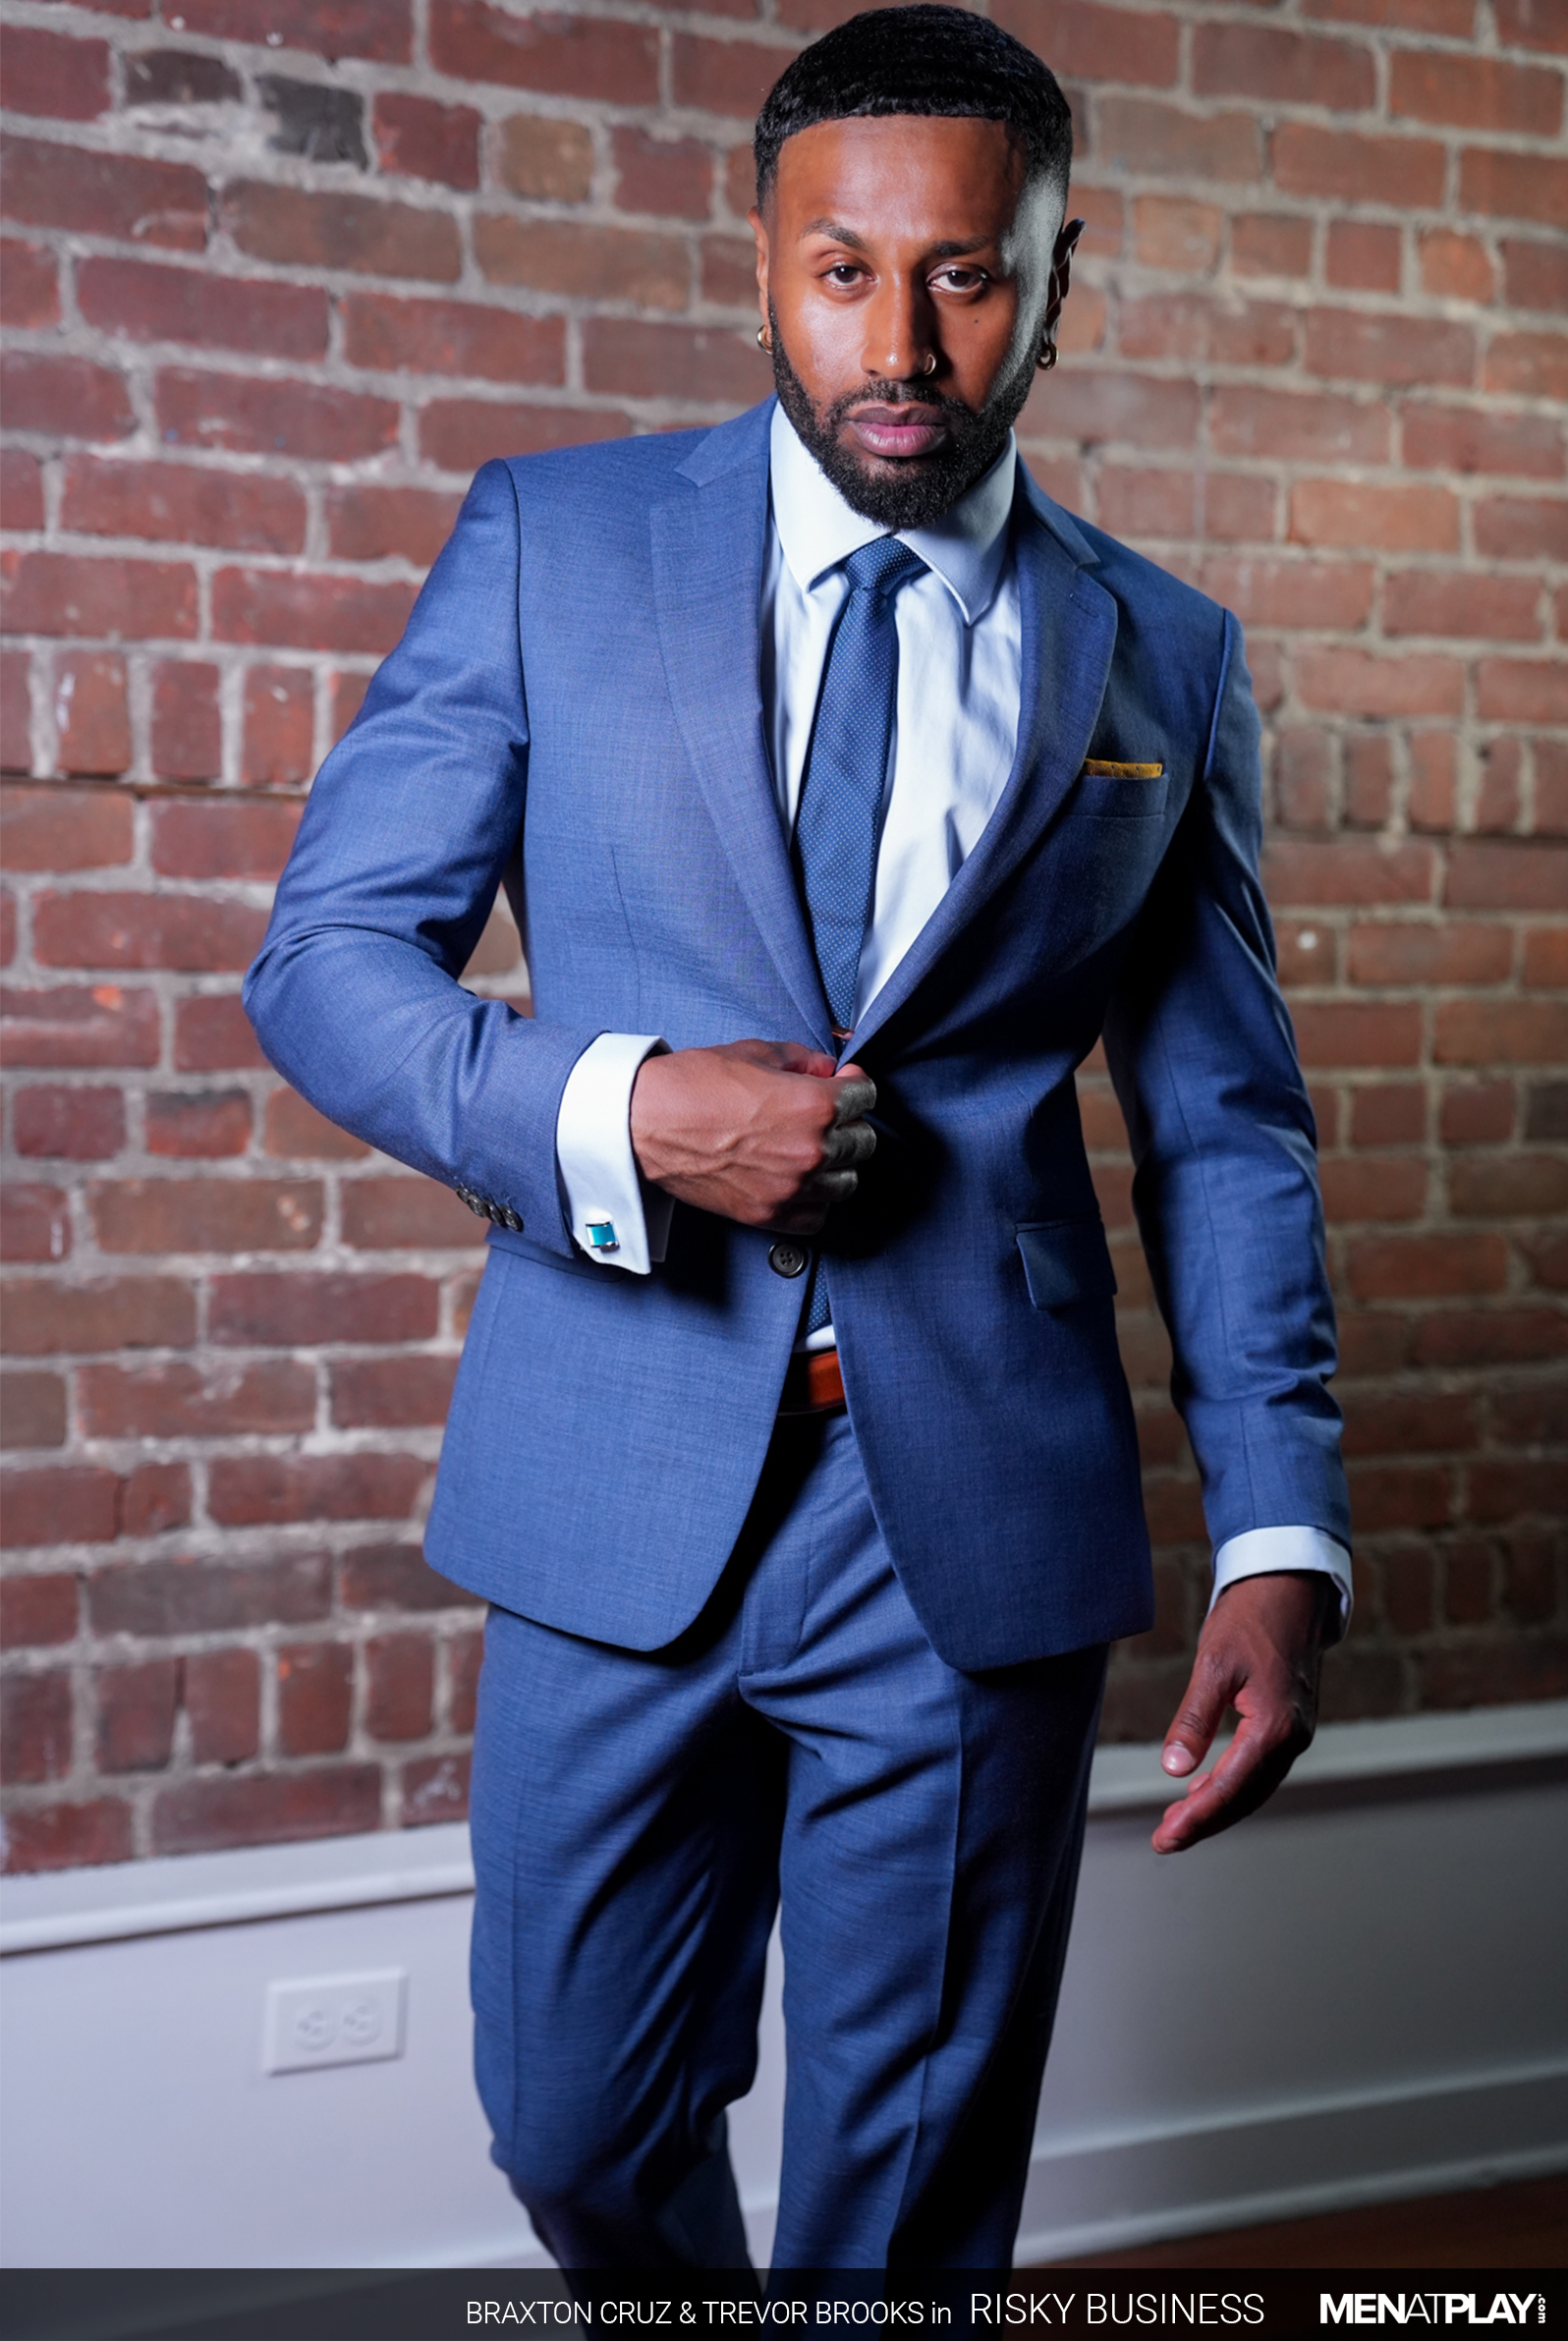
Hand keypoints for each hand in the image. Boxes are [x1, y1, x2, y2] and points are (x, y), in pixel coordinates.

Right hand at [629, 1039, 875, 1233]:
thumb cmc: (691, 1087)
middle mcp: (811, 1150)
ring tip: (814, 1149)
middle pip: (863, 1141)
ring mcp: (791, 1187)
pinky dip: (815, 1199)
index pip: (866, 1096)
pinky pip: (818, 1215)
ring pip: (848, 1181)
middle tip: (828, 1114)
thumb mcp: (754, 1053)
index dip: (855, 1084)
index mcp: (814, 1105)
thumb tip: (827, 1067)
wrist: (643, 1124)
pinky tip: (800, 1180)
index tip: (847, 1084)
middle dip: (848, 1122)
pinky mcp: (769, 1214)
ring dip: (837, 1164)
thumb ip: (802, 1060)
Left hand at [1150, 1570, 1335, 1854]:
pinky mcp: (1291, 1723)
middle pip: (1245, 1797)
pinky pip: (1261, 1768)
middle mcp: (1292, 1738)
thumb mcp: (1214, 1665)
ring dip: (1218, 1808)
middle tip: (1165, 1840)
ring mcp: (1296, 1732)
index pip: (1229, 1788)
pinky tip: (1204, 1788)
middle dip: (1204, 1822)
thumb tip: (1173, 1769)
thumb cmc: (1252, 1619)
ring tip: (1179, 1822)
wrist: (1291, 1588)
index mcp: (1275, 1727)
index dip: (1195, 1819)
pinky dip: (1233, 1785)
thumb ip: (1194, 1720)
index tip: (1165, 1838)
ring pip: (1255, 1787)